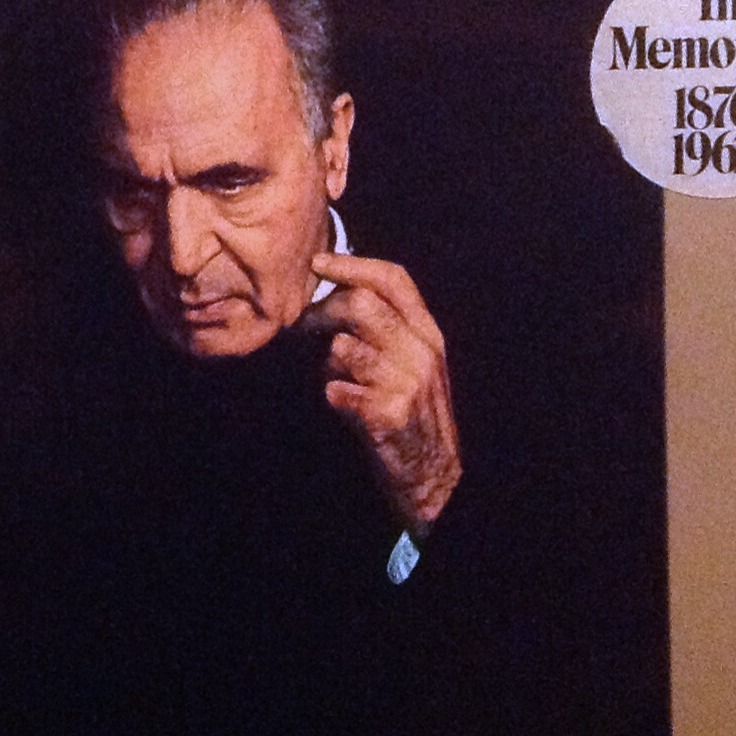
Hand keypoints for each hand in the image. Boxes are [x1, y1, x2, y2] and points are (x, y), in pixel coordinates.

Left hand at [301, 253, 460, 531]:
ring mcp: (407, 381)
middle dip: (322, 311)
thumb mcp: (407, 362)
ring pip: (344, 345)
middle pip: (361, 304)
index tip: (318, 262)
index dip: (352, 264)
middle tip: (304, 326)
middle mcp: (422, 350)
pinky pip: (337, 388)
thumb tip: (334, 294)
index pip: (393, 279)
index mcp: (427, 332)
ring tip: (334, 376)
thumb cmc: (409, 410)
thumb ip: (382, 328)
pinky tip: (341, 403)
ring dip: (327, 361)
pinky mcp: (388, 413)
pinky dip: (330, 393)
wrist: (431, 473)